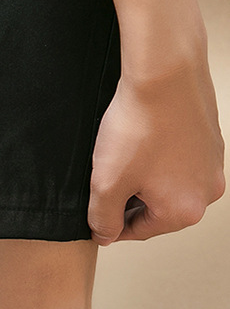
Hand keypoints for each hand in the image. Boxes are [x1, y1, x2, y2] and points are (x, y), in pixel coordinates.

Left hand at [88, 64, 224, 244]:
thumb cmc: (137, 127)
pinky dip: (156, 160)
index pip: (138, 231)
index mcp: (185, 211)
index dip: (110, 223)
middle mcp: (208, 191)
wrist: (164, 72)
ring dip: (141, 180)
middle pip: (155, 210)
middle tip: (107, 180)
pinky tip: (140, 143)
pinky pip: (177, 163)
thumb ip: (102, 219)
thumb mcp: (106, 185)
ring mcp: (213, 164)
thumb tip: (105, 236)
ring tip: (123, 159)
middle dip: (128, 200)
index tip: (95, 212)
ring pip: (165, 186)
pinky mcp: (210, 141)